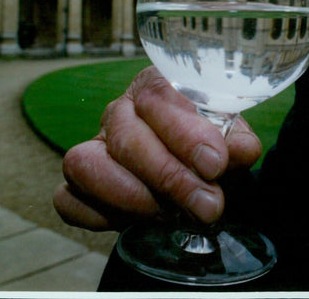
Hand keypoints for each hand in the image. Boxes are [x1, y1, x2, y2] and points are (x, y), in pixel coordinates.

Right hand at [53, 66, 262, 230]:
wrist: (197, 170)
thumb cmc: (212, 146)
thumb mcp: (232, 140)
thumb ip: (236, 143)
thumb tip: (241, 151)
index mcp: (157, 87)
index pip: (159, 98)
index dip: (185, 133)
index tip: (214, 164)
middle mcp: (120, 112)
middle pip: (126, 136)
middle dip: (169, 177)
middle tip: (206, 205)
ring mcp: (94, 147)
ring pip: (84, 164)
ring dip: (131, 196)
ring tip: (169, 214)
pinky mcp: (78, 185)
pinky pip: (67, 200)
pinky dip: (97, 215)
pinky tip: (136, 221)